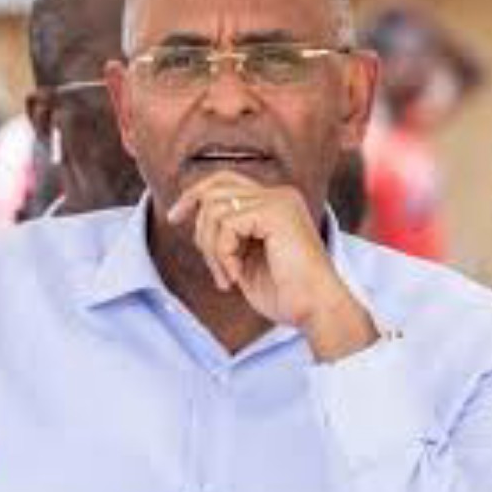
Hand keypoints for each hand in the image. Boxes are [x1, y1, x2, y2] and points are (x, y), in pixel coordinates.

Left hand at [168, 171, 378, 359]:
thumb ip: (227, 235)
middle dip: (200, 228)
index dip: (194, 195)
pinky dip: (223, 253)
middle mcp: (279, 194)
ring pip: (215, 209)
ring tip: (227, 277)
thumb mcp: (246, 259)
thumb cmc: (286, 294)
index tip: (174, 218)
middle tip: (213, 268)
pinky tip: (237, 275)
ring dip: (212, 250)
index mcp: (276, 202)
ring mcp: (279, 200)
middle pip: (214, 188)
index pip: (224, 181)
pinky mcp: (275, 212)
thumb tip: (194, 217)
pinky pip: (227, 224)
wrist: (317, 310)